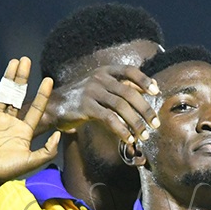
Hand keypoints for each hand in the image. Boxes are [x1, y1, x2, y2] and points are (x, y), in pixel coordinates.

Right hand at [0, 57, 60, 182]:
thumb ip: (48, 149)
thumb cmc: (7, 171)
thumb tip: (59, 133)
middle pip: (18, 94)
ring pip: (3, 92)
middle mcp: (11, 121)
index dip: (42, 94)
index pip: (36, 108)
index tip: (49, 80)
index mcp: (24, 130)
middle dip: (23, 78)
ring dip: (8, 77)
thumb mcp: (32, 161)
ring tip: (14, 61)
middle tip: (27, 60)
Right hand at [40, 64, 159, 142]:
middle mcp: (99, 78)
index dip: (144, 81)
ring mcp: (91, 91)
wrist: (53, 106)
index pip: (129, 70)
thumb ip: (123, 87)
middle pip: (129, 92)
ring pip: (121, 106)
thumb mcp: (102, 88)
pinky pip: (109, 118)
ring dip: (136, 122)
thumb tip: (151, 89)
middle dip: (145, 109)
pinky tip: (128, 139)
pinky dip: (121, 130)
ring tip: (144, 135)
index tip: (157, 92)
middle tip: (156, 123)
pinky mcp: (85, 107)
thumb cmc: (82, 98)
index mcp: (105, 71)